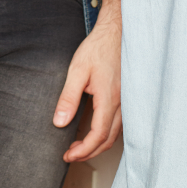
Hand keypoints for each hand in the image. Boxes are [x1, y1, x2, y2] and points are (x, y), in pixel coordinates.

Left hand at [54, 10, 121, 161]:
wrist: (117, 31)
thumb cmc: (98, 48)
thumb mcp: (77, 70)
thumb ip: (68, 98)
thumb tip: (59, 122)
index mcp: (109, 99)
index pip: (97, 135)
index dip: (83, 150)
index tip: (68, 155)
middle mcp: (122, 104)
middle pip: (108, 140)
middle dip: (89, 152)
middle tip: (71, 154)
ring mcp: (127, 101)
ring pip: (116, 133)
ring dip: (98, 144)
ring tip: (80, 146)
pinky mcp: (128, 97)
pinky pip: (121, 123)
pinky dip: (107, 133)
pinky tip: (95, 130)